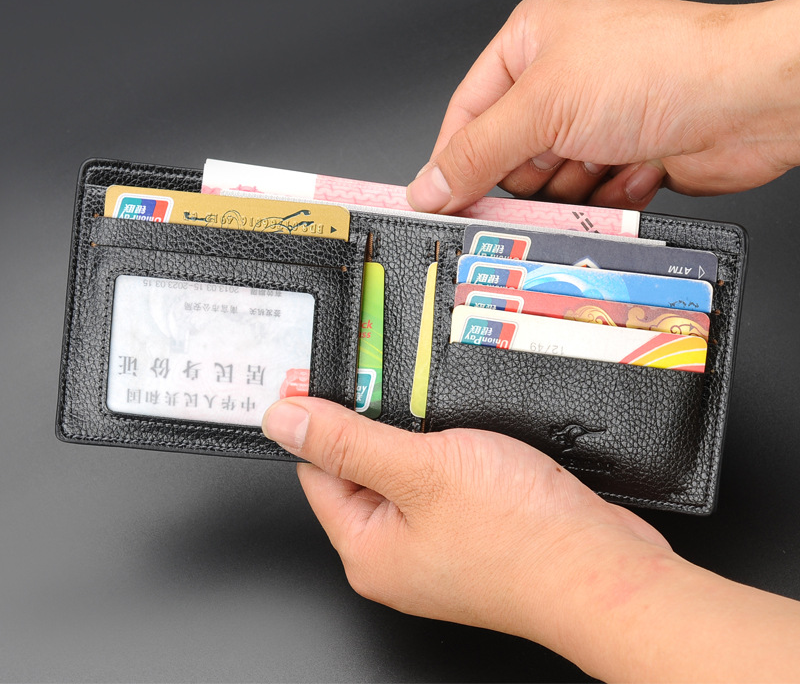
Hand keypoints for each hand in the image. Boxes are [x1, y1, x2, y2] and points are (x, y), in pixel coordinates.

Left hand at [263, 398, 799, 681]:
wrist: (605, 570)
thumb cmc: (521, 535)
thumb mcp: (421, 468)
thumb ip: (347, 441)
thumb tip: (282, 420)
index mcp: (368, 549)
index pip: (317, 470)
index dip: (318, 419)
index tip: (327, 376)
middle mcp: (398, 553)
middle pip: (363, 468)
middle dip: (376, 422)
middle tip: (396, 383)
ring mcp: (439, 544)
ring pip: (409, 469)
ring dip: (419, 432)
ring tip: (439, 408)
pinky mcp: (475, 531)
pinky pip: (445, 478)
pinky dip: (451, 450)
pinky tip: (470, 433)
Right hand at [406, 0, 799, 211]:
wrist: (751, 100)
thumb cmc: (662, 67)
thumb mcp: (543, 108)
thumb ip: (475, 153)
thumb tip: (429, 185)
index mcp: (533, 36)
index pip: (468, 109)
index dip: (453, 158)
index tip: (440, 200)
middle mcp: (563, 72)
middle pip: (508, 151)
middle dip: (532, 170)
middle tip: (549, 169)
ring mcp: (597, 112)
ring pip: (550, 179)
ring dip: (576, 182)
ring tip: (604, 157)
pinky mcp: (626, 147)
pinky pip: (589, 192)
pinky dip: (609, 189)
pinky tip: (635, 164)